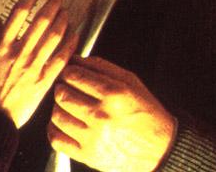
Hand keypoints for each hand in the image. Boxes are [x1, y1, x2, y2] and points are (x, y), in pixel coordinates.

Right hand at [0, 0, 78, 127]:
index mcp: (1, 45)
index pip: (18, 14)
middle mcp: (19, 52)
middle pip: (40, 21)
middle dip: (51, 5)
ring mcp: (33, 66)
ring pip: (53, 36)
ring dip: (62, 20)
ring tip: (66, 12)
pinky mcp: (44, 80)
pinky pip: (61, 58)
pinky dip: (70, 44)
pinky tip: (75, 34)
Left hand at [48, 57, 176, 171]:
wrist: (160, 150)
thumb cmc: (145, 112)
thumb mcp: (131, 82)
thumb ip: (102, 67)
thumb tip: (75, 59)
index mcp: (114, 94)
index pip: (74, 75)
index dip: (68, 71)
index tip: (71, 73)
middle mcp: (102, 116)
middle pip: (62, 94)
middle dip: (62, 88)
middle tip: (68, 88)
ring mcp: (93, 137)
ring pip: (57, 115)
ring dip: (59, 107)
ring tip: (68, 106)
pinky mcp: (88, 155)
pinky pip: (56, 139)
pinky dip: (54, 129)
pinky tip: (64, 123)